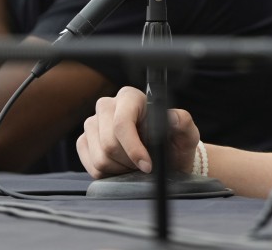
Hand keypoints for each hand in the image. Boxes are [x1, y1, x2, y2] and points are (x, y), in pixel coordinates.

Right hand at [76, 86, 200, 178]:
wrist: (166, 159)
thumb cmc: (175, 142)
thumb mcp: (186, 133)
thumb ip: (182, 121)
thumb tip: (171, 116)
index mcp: (130, 97)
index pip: (122, 123)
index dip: (133, 148)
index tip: (147, 165)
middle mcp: (107, 106)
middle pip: (109, 143)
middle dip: (130, 161)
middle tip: (145, 164)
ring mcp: (93, 124)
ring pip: (100, 157)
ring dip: (121, 168)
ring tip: (135, 164)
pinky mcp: (85, 142)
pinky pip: (91, 166)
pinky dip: (109, 173)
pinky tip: (122, 167)